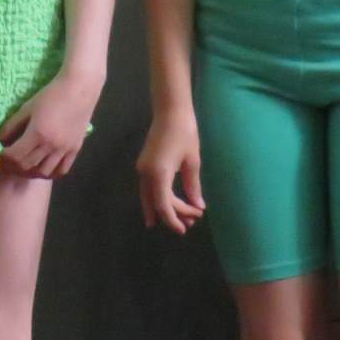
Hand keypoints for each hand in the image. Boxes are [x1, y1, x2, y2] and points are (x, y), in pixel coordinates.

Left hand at [0, 72, 98, 178]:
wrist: (79, 89)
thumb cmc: (51, 95)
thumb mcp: (27, 107)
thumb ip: (12, 125)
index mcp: (38, 134)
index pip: (15, 156)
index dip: (3, 158)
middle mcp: (52, 146)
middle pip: (27, 166)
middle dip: (12, 167)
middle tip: (5, 162)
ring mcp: (65, 150)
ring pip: (44, 172)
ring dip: (30, 172)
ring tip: (22, 166)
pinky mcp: (75, 150)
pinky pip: (62, 170)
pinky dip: (50, 173)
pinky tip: (42, 167)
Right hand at [136, 108, 205, 234]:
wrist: (170, 111)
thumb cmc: (184, 133)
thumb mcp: (192, 162)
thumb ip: (192, 186)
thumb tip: (197, 206)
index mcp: (158, 174)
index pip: (164, 205)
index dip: (174, 220)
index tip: (186, 228)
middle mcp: (146, 173)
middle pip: (155, 203)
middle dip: (173, 215)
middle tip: (191, 222)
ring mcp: (142, 168)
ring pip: (149, 197)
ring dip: (164, 209)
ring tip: (181, 219)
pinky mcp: (144, 164)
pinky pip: (148, 188)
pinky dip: (157, 199)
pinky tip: (166, 205)